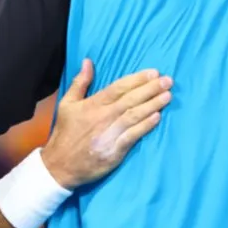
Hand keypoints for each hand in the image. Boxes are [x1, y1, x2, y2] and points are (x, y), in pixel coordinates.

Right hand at [41, 59, 171, 188]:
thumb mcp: (67, 104)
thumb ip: (80, 82)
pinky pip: (132, 136)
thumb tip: (88, 61)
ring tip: (167, 96)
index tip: (153, 72)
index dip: (137, 79)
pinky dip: (145, 126)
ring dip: (152, 105)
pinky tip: (157, 118)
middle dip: (150, 89)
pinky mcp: (114, 151)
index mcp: (92, 105)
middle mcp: (102, 117)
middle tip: (167, 81)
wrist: (60, 165)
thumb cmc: (65, 133)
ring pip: (134, 116)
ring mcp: (109, 134)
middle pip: (130, 100)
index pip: (118, 88)